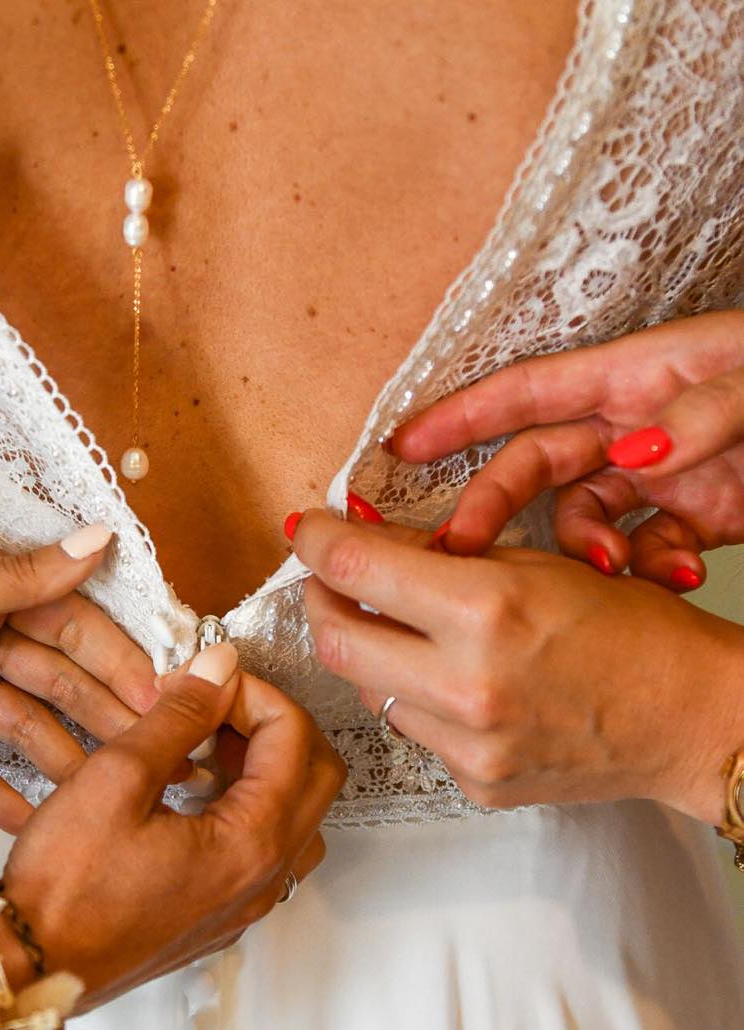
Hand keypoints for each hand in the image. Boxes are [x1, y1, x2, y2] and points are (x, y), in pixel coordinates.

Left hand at [0, 525, 158, 830]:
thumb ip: (19, 581)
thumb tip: (99, 539)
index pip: (67, 618)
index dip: (117, 657)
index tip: (165, 697)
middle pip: (52, 675)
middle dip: (101, 715)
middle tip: (156, 759)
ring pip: (19, 722)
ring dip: (61, 757)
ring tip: (107, 800)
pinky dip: (1, 791)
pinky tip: (43, 821)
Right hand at [1, 645, 345, 1005]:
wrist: (34, 967)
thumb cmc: (65, 887)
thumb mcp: (116, 779)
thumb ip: (178, 717)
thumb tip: (219, 671)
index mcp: (251, 841)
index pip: (294, 738)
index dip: (252, 693)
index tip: (203, 681)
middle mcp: (264, 879)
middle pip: (318, 777)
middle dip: (275, 727)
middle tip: (216, 706)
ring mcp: (246, 905)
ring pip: (299, 819)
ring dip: (269, 771)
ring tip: (208, 748)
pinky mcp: (221, 919)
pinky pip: (267, 855)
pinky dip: (250, 811)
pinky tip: (194, 797)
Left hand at [293, 508, 743, 824]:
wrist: (691, 718)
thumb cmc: (634, 631)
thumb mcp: (539, 566)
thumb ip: (448, 558)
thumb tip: (370, 540)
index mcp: (486, 610)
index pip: (356, 570)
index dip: (317, 542)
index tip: (307, 530)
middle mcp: (466, 684)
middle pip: (336, 643)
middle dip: (322, 603)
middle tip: (330, 581)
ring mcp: (468, 744)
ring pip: (372, 692)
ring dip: (377, 656)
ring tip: (415, 634)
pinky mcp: (475, 783)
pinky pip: (417, 733)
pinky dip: (422, 701)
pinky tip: (464, 685)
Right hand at [390, 311, 743, 588]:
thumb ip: (704, 411)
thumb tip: (638, 449)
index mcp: (638, 374)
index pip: (528, 393)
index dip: (459, 418)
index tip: (397, 449)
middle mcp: (637, 424)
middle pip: (537, 469)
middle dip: (494, 511)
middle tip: (463, 554)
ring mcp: (661, 475)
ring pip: (585, 525)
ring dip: (588, 555)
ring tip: (622, 574)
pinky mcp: (692, 519)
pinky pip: (644, 554)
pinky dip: (651, 572)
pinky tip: (679, 581)